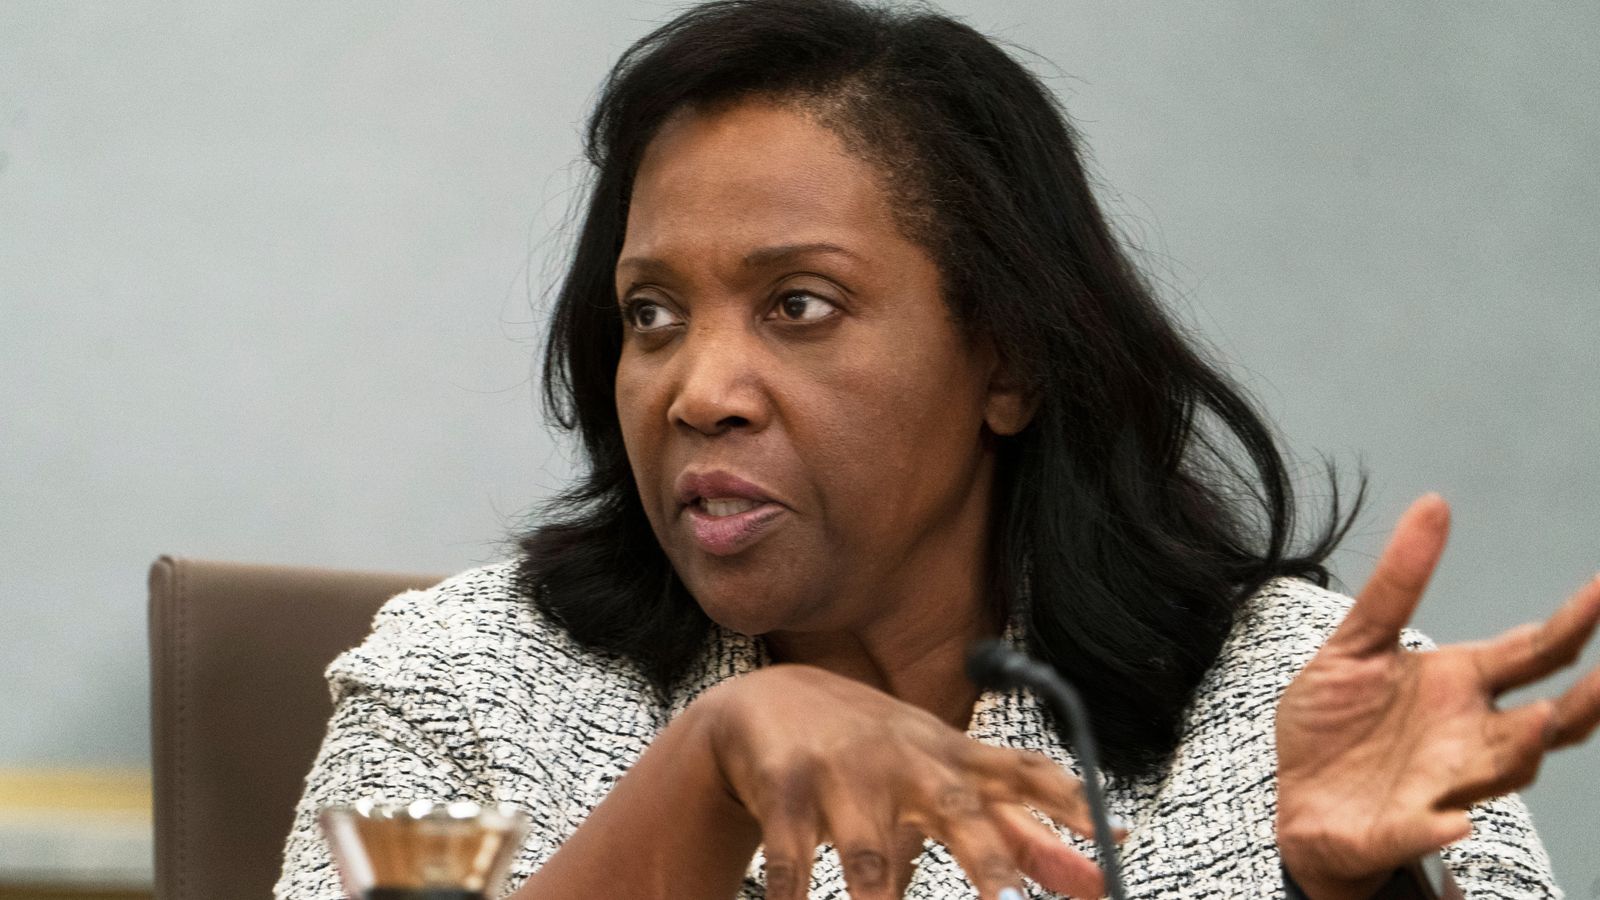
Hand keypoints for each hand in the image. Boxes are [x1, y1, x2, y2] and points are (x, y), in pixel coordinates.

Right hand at [700, 664, 1108, 898]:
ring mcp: (843, 775)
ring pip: (866, 851)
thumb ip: (1022, 831)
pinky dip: (791, 897)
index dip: (1070, 801)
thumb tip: (1106, 866)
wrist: (765, 702)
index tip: (1113, 835)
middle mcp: (905, 761)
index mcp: (952, 758)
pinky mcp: (785, 793)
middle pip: (954, 806)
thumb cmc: (878, 755)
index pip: (1024, 772)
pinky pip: (791, 861)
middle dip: (985, 857)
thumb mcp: (945, 779)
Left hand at [1275, 494, 1599, 898]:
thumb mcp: (1355, 642)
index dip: (1573, 623)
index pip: (1532, 651)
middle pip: (1546, 721)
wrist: (1297, 801)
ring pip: (1503, 771)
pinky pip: (1428, 827)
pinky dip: (1440, 825)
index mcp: (1460, 683)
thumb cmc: (1338, 723)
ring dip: (1523, 749)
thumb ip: (1396, 582)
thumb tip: (1434, 503)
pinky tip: (1455, 822)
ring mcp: (1442, 783)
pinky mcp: (1401, 824)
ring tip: (1541, 720)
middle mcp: (1468, 734)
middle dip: (1583, 700)